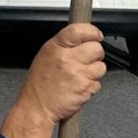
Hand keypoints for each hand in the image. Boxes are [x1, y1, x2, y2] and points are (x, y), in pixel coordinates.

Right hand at [0, 22, 105, 137]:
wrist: (36, 107)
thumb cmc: (39, 84)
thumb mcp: (46, 55)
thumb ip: (64, 45)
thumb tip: (83, 37)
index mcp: (56, 47)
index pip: (80, 30)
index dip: (92, 32)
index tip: (96, 35)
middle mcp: (67, 59)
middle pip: (96, 48)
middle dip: (95, 54)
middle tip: (86, 60)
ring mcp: (77, 74)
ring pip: (101, 67)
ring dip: (94, 71)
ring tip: (79, 76)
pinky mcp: (85, 88)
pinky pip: (98, 83)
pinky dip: (91, 86)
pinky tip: (78, 86)